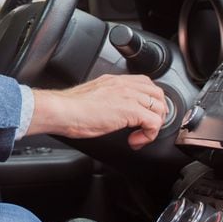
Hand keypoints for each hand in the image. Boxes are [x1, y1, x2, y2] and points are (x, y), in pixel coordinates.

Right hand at [27, 74, 166, 149]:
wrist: (62, 110)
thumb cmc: (69, 108)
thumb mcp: (92, 97)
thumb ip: (105, 98)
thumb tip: (109, 111)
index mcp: (114, 81)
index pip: (145, 84)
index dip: (149, 101)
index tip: (143, 115)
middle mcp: (124, 85)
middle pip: (158, 94)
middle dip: (157, 112)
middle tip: (146, 126)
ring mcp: (129, 96)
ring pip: (160, 107)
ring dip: (154, 125)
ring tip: (140, 135)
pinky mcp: (131, 110)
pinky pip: (154, 123)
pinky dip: (149, 135)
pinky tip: (135, 140)